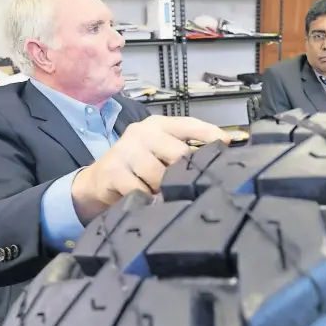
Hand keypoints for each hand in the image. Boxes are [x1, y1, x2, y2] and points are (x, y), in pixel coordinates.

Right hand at [71, 115, 230, 224]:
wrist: (97, 181)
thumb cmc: (137, 167)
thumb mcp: (159, 153)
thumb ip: (182, 153)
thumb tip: (216, 164)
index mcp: (158, 125)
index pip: (188, 125)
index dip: (210, 133)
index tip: (227, 143)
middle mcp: (142, 133)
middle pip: (178, 154)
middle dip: (183, 174)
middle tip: (184, 187)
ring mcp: (126, 151)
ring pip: (160, 176)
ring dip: (163, 190)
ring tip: (159, 194)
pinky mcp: (113, 171)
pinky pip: (141, 190)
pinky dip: (147, 199)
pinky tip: (145, 200)